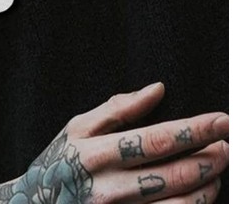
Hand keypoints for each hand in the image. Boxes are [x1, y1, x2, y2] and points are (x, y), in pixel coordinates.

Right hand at [15, 83, 228, 202]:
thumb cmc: (59, 163)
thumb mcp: (78, 127)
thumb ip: (118, 108)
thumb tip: (157, 89)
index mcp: (97, 153)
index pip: (155, 139)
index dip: (193, 129)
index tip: (220, 120)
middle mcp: (108, 188)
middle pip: (172, 174)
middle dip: (208, 158)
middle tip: (227, 145)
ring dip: (205, 188)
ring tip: (216, 171)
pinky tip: (199, 197)